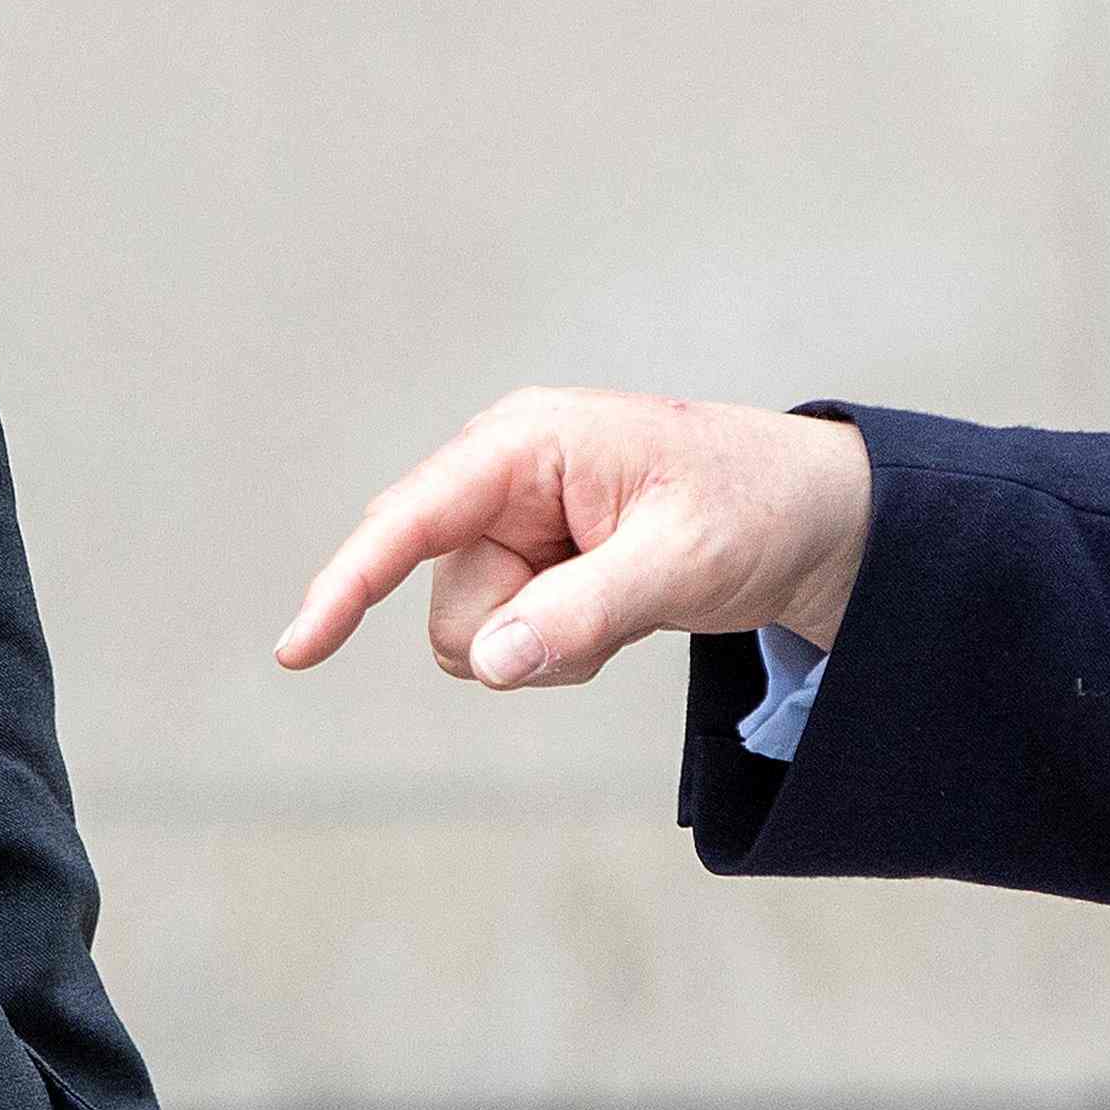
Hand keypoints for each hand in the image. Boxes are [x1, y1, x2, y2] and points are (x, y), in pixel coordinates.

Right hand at [277, 389, 872, 688]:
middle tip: (621, 600)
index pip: (412, 519)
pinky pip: (505, 643)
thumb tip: (490, 665)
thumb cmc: (754, 511)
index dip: (349, 586)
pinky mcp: (530, 565)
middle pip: (447, 602)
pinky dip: (558, 649)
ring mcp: (513, 523)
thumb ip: (583, 613)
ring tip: (627, 601)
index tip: (296, 650)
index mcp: (529, 443)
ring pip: (473, 634)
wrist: (813, 521)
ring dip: (547, 645)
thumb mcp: (683, 563)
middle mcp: (503, 477)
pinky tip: (616, 609)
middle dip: (521, 632)